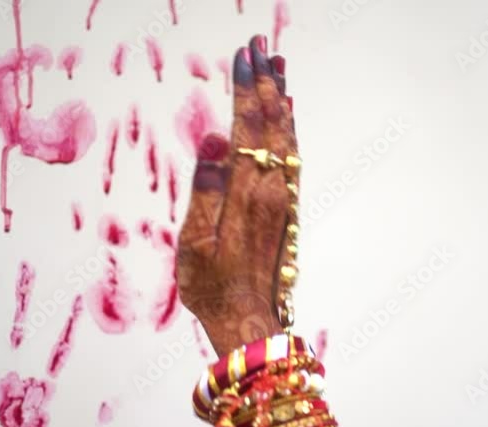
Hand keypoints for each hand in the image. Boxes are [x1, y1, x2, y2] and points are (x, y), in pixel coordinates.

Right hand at [176, 34, 295, 355]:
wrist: (247, 319)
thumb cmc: (212, 285)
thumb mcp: (195, 242)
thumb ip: (205, 188)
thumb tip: (214, 140)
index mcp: (246, 192)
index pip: (248, 127)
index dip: (245, 89)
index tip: (242, 56)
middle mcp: (271, 189)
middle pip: (273, 124)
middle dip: (266, 82)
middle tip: (262, 46)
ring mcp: (283, 199)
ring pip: (287, 138)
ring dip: (282, 100)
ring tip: (277, 69)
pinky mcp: (286, 210)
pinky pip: (292, 158)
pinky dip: (290, 130)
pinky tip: (286, 119)